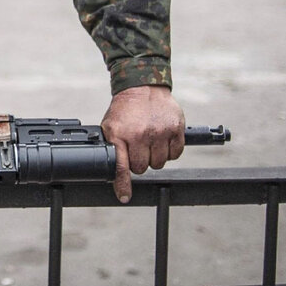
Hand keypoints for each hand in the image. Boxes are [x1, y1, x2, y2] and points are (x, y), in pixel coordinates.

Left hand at [101, 85, 184, 202]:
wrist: (143, 87)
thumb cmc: (124, 110)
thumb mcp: (110, 126)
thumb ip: (113, 148)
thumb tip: (112, 173)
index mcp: (121, 134)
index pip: (122, 167)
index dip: (123, 185)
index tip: (124, 197)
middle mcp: (141, 134)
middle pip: (142, 168)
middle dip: (139, 162)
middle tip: (137, 149)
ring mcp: (160, 132)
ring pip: (159, 163)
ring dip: (154, 157)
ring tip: (149, 142)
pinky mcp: (176, 129)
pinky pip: (175, 154)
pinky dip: (169, 151)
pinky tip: (162, 140)